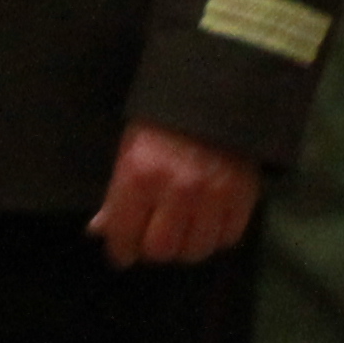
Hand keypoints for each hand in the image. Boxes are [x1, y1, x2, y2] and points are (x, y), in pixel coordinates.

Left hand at [89, 119, 259, 267]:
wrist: (214, 90)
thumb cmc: (162, 119)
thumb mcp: (129, 149)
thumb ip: (116, 194)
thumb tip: (100, 230)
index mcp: (141, 175)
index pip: (125, 235)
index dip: (121, 249)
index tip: (123, 252)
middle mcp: (177, 190)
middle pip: (162, 250)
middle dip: (154, 247)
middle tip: (154, 235)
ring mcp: (213, 195)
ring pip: (196, 250)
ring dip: (187, 244)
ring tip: (183, 229)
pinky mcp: (243, 195)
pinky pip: (228, 238)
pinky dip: (217, 235)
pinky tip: (209, 220)